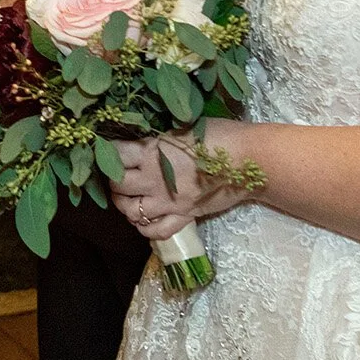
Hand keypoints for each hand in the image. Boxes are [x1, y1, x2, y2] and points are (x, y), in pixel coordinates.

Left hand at [109, 128, 248, 240]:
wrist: (250, 158)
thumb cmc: (220, 135)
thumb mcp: (182, 128)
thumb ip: (159, 138)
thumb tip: (143, 139)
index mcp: (153, 150)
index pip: (116, 155)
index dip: (109, 154)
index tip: (112, 153)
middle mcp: (155, 178)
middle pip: (118, 186)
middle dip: (114, 183)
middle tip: (120, 178)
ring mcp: (169, 201)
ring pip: (131, 212)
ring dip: (126, 207)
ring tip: (130, 199)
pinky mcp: (185, 216)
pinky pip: (156, 232)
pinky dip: (146, 229)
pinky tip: (147, 219)